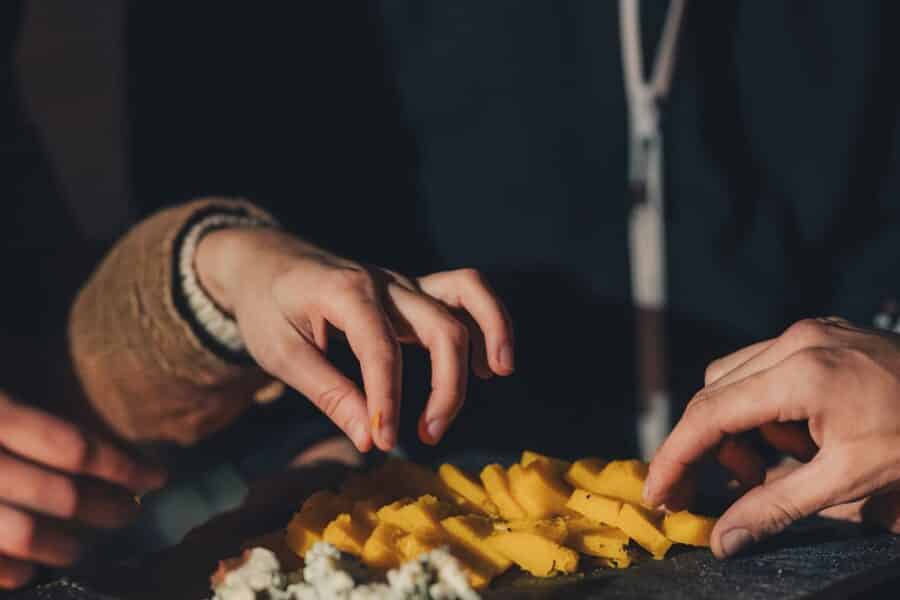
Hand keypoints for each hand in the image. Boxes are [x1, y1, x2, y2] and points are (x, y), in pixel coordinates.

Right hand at [0, 391, 165, 588]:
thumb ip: (34, 378)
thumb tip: (91, 380)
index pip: (75, 449)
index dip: (123, 467)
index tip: (158, 477)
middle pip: (61, 496)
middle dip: (106, 508)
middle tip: (129, 512)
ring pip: (25, 535)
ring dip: (63, 545)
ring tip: (80, 548)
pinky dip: (12, 570)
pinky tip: (29, 570)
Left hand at [195, 228, 513, 451]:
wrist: (267, 261)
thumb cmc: (268, 307)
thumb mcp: (280, 354)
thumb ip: (328, 394)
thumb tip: (369, 440)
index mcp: (345, 292)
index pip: (380, 349)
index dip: (387, 400)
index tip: (384, 442)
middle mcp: (385, 283)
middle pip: (442, 327)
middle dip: (446, 386)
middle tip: (427, 436)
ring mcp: (404, 283)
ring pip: (468, 292)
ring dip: (492, 331)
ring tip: (498, 375)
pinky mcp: (414, 292)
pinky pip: (465, 295)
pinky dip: (486, 324)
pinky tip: (486, 368)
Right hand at [644, 317, 899, 558]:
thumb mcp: (850, 479)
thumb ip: (777, 507)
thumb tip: (723, 539)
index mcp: (801, 371)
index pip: (710, 413)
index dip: (676, 456)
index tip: (657, 491)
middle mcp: (794, 340)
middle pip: (714, 392)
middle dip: (708, 446)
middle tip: (714, 491)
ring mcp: (807, 332)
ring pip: (734, 379)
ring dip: (739, 427)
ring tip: (777, 464)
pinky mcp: (818, 334)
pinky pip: (764, 370)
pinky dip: (765, 409)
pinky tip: (797, 437)